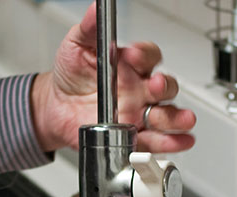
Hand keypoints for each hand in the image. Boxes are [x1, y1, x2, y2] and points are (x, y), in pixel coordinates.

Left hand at [31, 2, 195, 152]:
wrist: (55, 107)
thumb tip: (96, 8)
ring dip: (176, 118)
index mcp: (130, 65)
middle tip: (153, 86)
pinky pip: (155, 140)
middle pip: (164, 87)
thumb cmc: (71, 75)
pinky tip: (179, 141)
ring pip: (166, 114)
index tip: (131, 56)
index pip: (148, 56)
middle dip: (163, 87)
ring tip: (182, 119)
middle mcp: (140, 89)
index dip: (143, 55)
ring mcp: (138, 113)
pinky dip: (171, 142)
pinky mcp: (132, 135)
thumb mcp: (76, 46)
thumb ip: (89, 28)